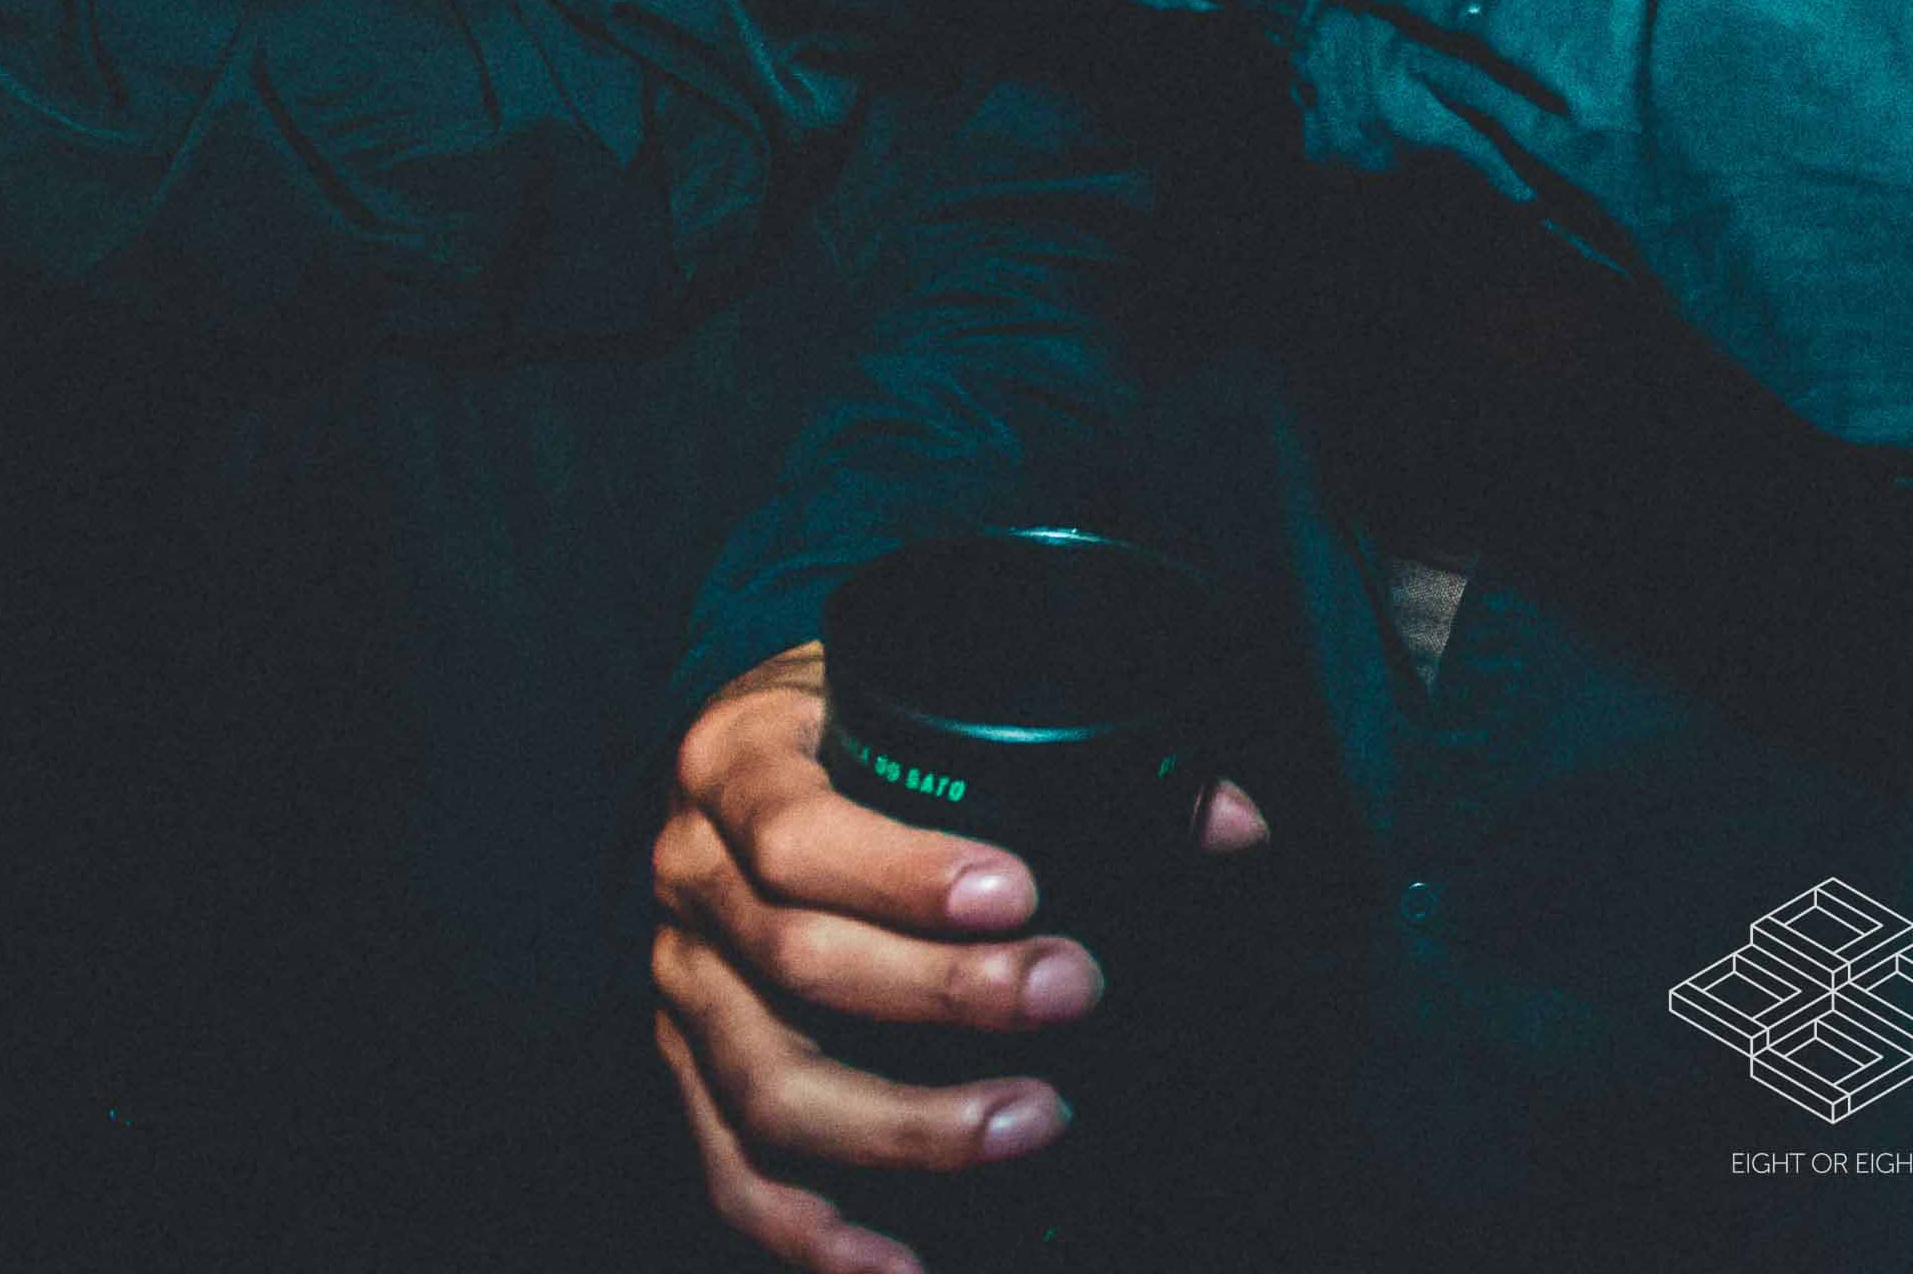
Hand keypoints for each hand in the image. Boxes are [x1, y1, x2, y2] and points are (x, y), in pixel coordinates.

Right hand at [655, 647, 1269, 1273]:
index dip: (904, 874)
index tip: (1021, 895)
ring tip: (1030, 1125)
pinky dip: (818, 1233)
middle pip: (795, 960)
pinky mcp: (688, 1076)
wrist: (734, 767)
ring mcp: (682, 988)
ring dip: (902, 1126)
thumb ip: (1063, 747)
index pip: (798, 832)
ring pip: (771, 1086)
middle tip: (1069, 994)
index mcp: (736, 764)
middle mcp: (689, 878)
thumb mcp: (912, 696)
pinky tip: (908, 1264)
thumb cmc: (841, 728)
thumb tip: (1230, 821)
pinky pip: (736, 1173)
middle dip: (942, 992)